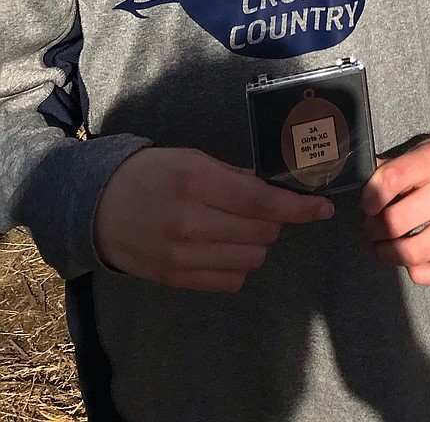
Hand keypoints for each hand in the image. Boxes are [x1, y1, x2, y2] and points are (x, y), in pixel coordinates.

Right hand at [94, 147, 332, 292]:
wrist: (96, 208)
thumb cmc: (150, 175)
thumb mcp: (192, 159)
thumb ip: (233, 176)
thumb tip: (271, 190)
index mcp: (198, 182)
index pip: (262, 203)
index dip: (298, 208)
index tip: (323, 209)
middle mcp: (192, 221)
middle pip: (262, 232)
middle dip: (273, 221)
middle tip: (259, 209)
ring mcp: (182, 255)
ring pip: (251, 258)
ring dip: (256, 243)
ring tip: (237, 229)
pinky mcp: (175, 279)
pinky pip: (230, 280)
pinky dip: (238, 265)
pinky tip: (224, 249)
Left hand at [362, 112, 429, 285]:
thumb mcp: (421, 151)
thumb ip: (393, 170)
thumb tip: (367, 197)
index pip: (391, 180)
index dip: (370, 198)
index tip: (367, 206)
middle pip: (397, 222)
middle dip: (374, 230)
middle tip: (372, 228)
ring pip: (416, 253)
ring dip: (390, 254)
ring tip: (385, 247)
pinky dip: (421, 274)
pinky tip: (412, 263)